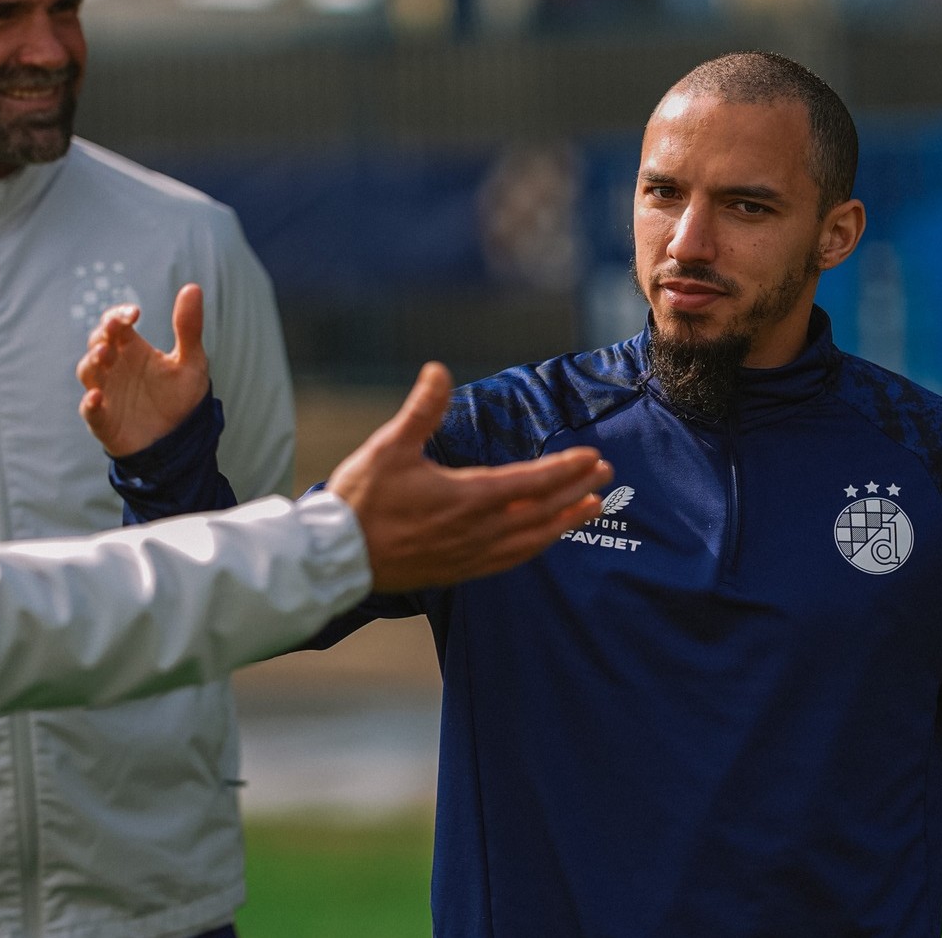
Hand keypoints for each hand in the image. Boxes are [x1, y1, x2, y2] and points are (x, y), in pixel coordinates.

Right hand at [77, 284, 210, 456]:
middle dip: (102, 336)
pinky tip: (97, 398)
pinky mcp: (105, 420)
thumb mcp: (191, 361)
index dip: (118, 315)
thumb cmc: (182, 397)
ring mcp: (106, 392)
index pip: (114, 324)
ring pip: (88, 372)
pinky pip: (91, 411)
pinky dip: (90, 404)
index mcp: (132, 349)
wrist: (182, 440)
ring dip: (93, 361)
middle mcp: (115, 367)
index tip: (134, 313)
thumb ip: (188, 327)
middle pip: (97, 343)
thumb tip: (193, 287)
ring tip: (105, 354)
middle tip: (114, 331)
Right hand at [327, 362, 611, 591]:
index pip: (531, 482)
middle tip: (606, 475)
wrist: (335, 557)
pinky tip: (544, 539)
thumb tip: (438, 370)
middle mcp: (477, 530)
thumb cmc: (361, 500)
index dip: (565, 469)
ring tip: (591, 506)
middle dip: (577, 490)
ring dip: (565, 521)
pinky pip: (511, 560)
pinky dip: (536, 546)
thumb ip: (421, 410)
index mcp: (467, 497)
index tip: (593, 457)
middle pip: (542, 511)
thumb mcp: (389, 447)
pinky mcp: (460, 570)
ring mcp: (471, 554)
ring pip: (532, 539)